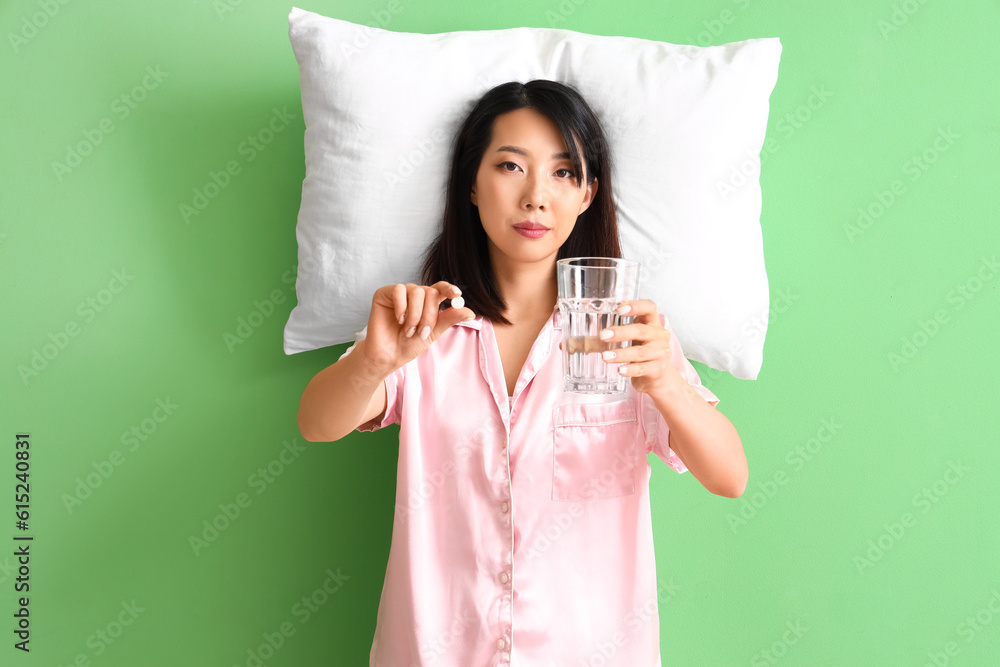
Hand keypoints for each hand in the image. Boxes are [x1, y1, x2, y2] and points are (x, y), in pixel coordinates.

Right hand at [361, 281, 475, 374]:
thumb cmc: (409, 345)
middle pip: (430, 292)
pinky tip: (399, 319)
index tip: (456, 295)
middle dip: (428, 315)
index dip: (449, 289)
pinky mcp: (384, 293)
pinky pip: (399, 290)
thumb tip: (470, 312)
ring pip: (416, 291)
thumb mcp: (433, 333)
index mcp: (429, 302)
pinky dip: (401, 306)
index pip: (441, 289)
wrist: (388, 356)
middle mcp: (415, 295)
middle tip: (421, 333)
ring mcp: (400, 293)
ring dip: (415, 315)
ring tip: (408, 331)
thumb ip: (448, 320)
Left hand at [560, 299, 680, 395]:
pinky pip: (643, 368)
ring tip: (605, 356)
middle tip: (603, 335)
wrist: (656, 377)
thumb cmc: (638, 351)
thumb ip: (596, 340)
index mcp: (650, 322)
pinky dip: (630, 369)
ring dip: (621, 353)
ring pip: (640, 352)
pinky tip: (620, 370)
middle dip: (621, 332)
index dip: (636, 306)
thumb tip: (566, 345)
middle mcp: (658, 335)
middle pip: (641, 330)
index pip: (649, 307)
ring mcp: (660, 352)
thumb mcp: (622, 341)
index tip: (619, 309)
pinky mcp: (657, 369)